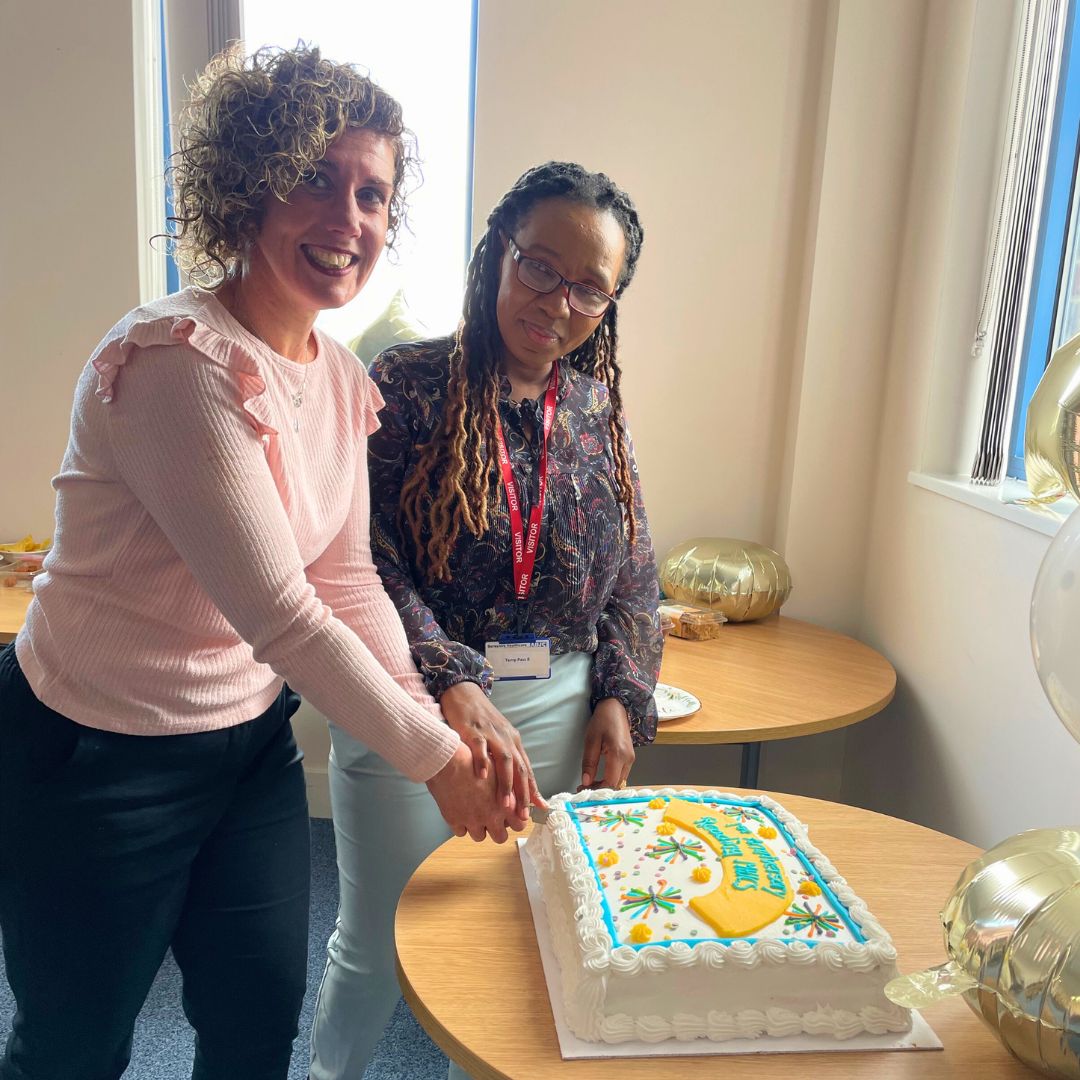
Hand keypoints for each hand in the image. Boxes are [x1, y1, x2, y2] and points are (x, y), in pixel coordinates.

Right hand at [425, 743, 517, 842]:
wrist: (449, 759)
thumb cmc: (474, 759)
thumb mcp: (499, 770)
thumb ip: (510, 787)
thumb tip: (516, 797)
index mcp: (506, 803)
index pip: (520, 825)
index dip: (515, 821)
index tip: (511, 817)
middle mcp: (491, 815)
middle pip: (500, 837)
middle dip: (498, 830)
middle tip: (493, 819)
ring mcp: (472, 820)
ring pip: (479, 837)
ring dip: (478, 828)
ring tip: (474, 813)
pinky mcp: (454, 820)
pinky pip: (461, 832)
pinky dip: (461, 825)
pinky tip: (461, 812)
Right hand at [439, 681, 545, 821]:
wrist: (463, 693)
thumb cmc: (480, 719)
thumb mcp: (497, 737)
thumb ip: (505, 759)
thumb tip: (513, 783)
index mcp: (513, 741)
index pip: (526, 769)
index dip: (533, 790)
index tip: (539, 809)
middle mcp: (506, 738)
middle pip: (519, 767)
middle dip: (522, 793)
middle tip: (521, 814)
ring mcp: (491, 733)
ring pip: (503, 760)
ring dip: (505, 783)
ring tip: (504, 804)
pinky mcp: (473, 729)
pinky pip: (480, 747)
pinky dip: (483, 762)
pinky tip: (482, 777)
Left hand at [579, 698, 634, 790]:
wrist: (616, 708)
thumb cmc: (602, 721)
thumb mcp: (591, 740)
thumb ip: (589, 763)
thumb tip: (585, 782)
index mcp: (618, 754)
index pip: (610, 782)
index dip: (597, 789)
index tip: (583, 789)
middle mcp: (628, 759)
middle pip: (616, 784)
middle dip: (601, 789)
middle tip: (584, 788)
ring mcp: (631, 759)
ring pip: (619, 781)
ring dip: (606, 785)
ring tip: (590, 783)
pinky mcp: (630, 757)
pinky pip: (621, 774)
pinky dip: (611, 779)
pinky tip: (600, 778)